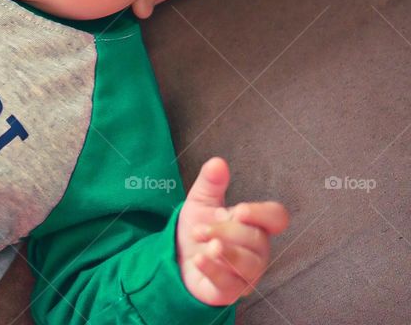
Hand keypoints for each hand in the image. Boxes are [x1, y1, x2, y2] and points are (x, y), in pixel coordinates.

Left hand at [176, 157, 289, 305]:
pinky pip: (230, 283)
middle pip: (255, 238)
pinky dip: (213, 270)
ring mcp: (248, 273)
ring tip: (204, 246)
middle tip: (198, 230)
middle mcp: (258, 249)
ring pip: (248, 264)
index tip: (237, 210)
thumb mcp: (200, 202)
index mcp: (255, 224)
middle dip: (225, 231)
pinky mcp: (232, 291)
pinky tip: (198, 259)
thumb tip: (218, 162)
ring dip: (223, 252)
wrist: (178, 260)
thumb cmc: (198, 230)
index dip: (261, 214)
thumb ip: (210, 183)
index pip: (276, 217)